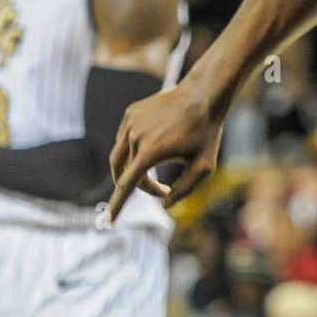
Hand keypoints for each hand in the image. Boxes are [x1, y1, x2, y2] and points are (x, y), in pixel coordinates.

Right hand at [107, 80, 224, 222]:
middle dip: (138, 186)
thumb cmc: (207, 133)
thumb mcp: (204, 167)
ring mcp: (130, 123)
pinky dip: (134, 149)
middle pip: (124, 173)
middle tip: (160, 189)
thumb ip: (184, 189)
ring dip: (135, 167)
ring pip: (121, 156)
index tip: (109, 222)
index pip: (127, 185)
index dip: (118, 205)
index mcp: (151, 152)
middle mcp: (135, 136)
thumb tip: (164, 203)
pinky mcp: (130, 113)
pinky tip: (157, 143)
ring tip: (163, 163)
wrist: (204, 94)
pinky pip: (124, 138)